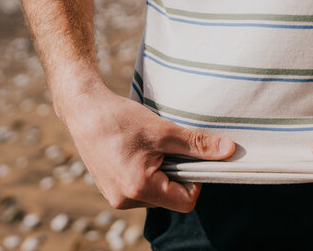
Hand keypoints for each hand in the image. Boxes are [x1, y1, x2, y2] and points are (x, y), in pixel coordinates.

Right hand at [59, 84, 234, 211]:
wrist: (83, 109)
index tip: (191, 156)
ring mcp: (116, 196)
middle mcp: (125, 200)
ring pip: (158, 192)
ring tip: (150, 146)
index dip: (197, 180)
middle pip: (171, 198)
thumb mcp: (164, 131)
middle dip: (178, 173)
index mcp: (139, 190)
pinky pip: (142, 187)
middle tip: (169, 147)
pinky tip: (140, 150)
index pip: (186, 202)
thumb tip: (229, 150)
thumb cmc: (120, 119)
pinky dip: (149, 170)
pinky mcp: (111, 188)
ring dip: (163, 171)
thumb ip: (197, 145)